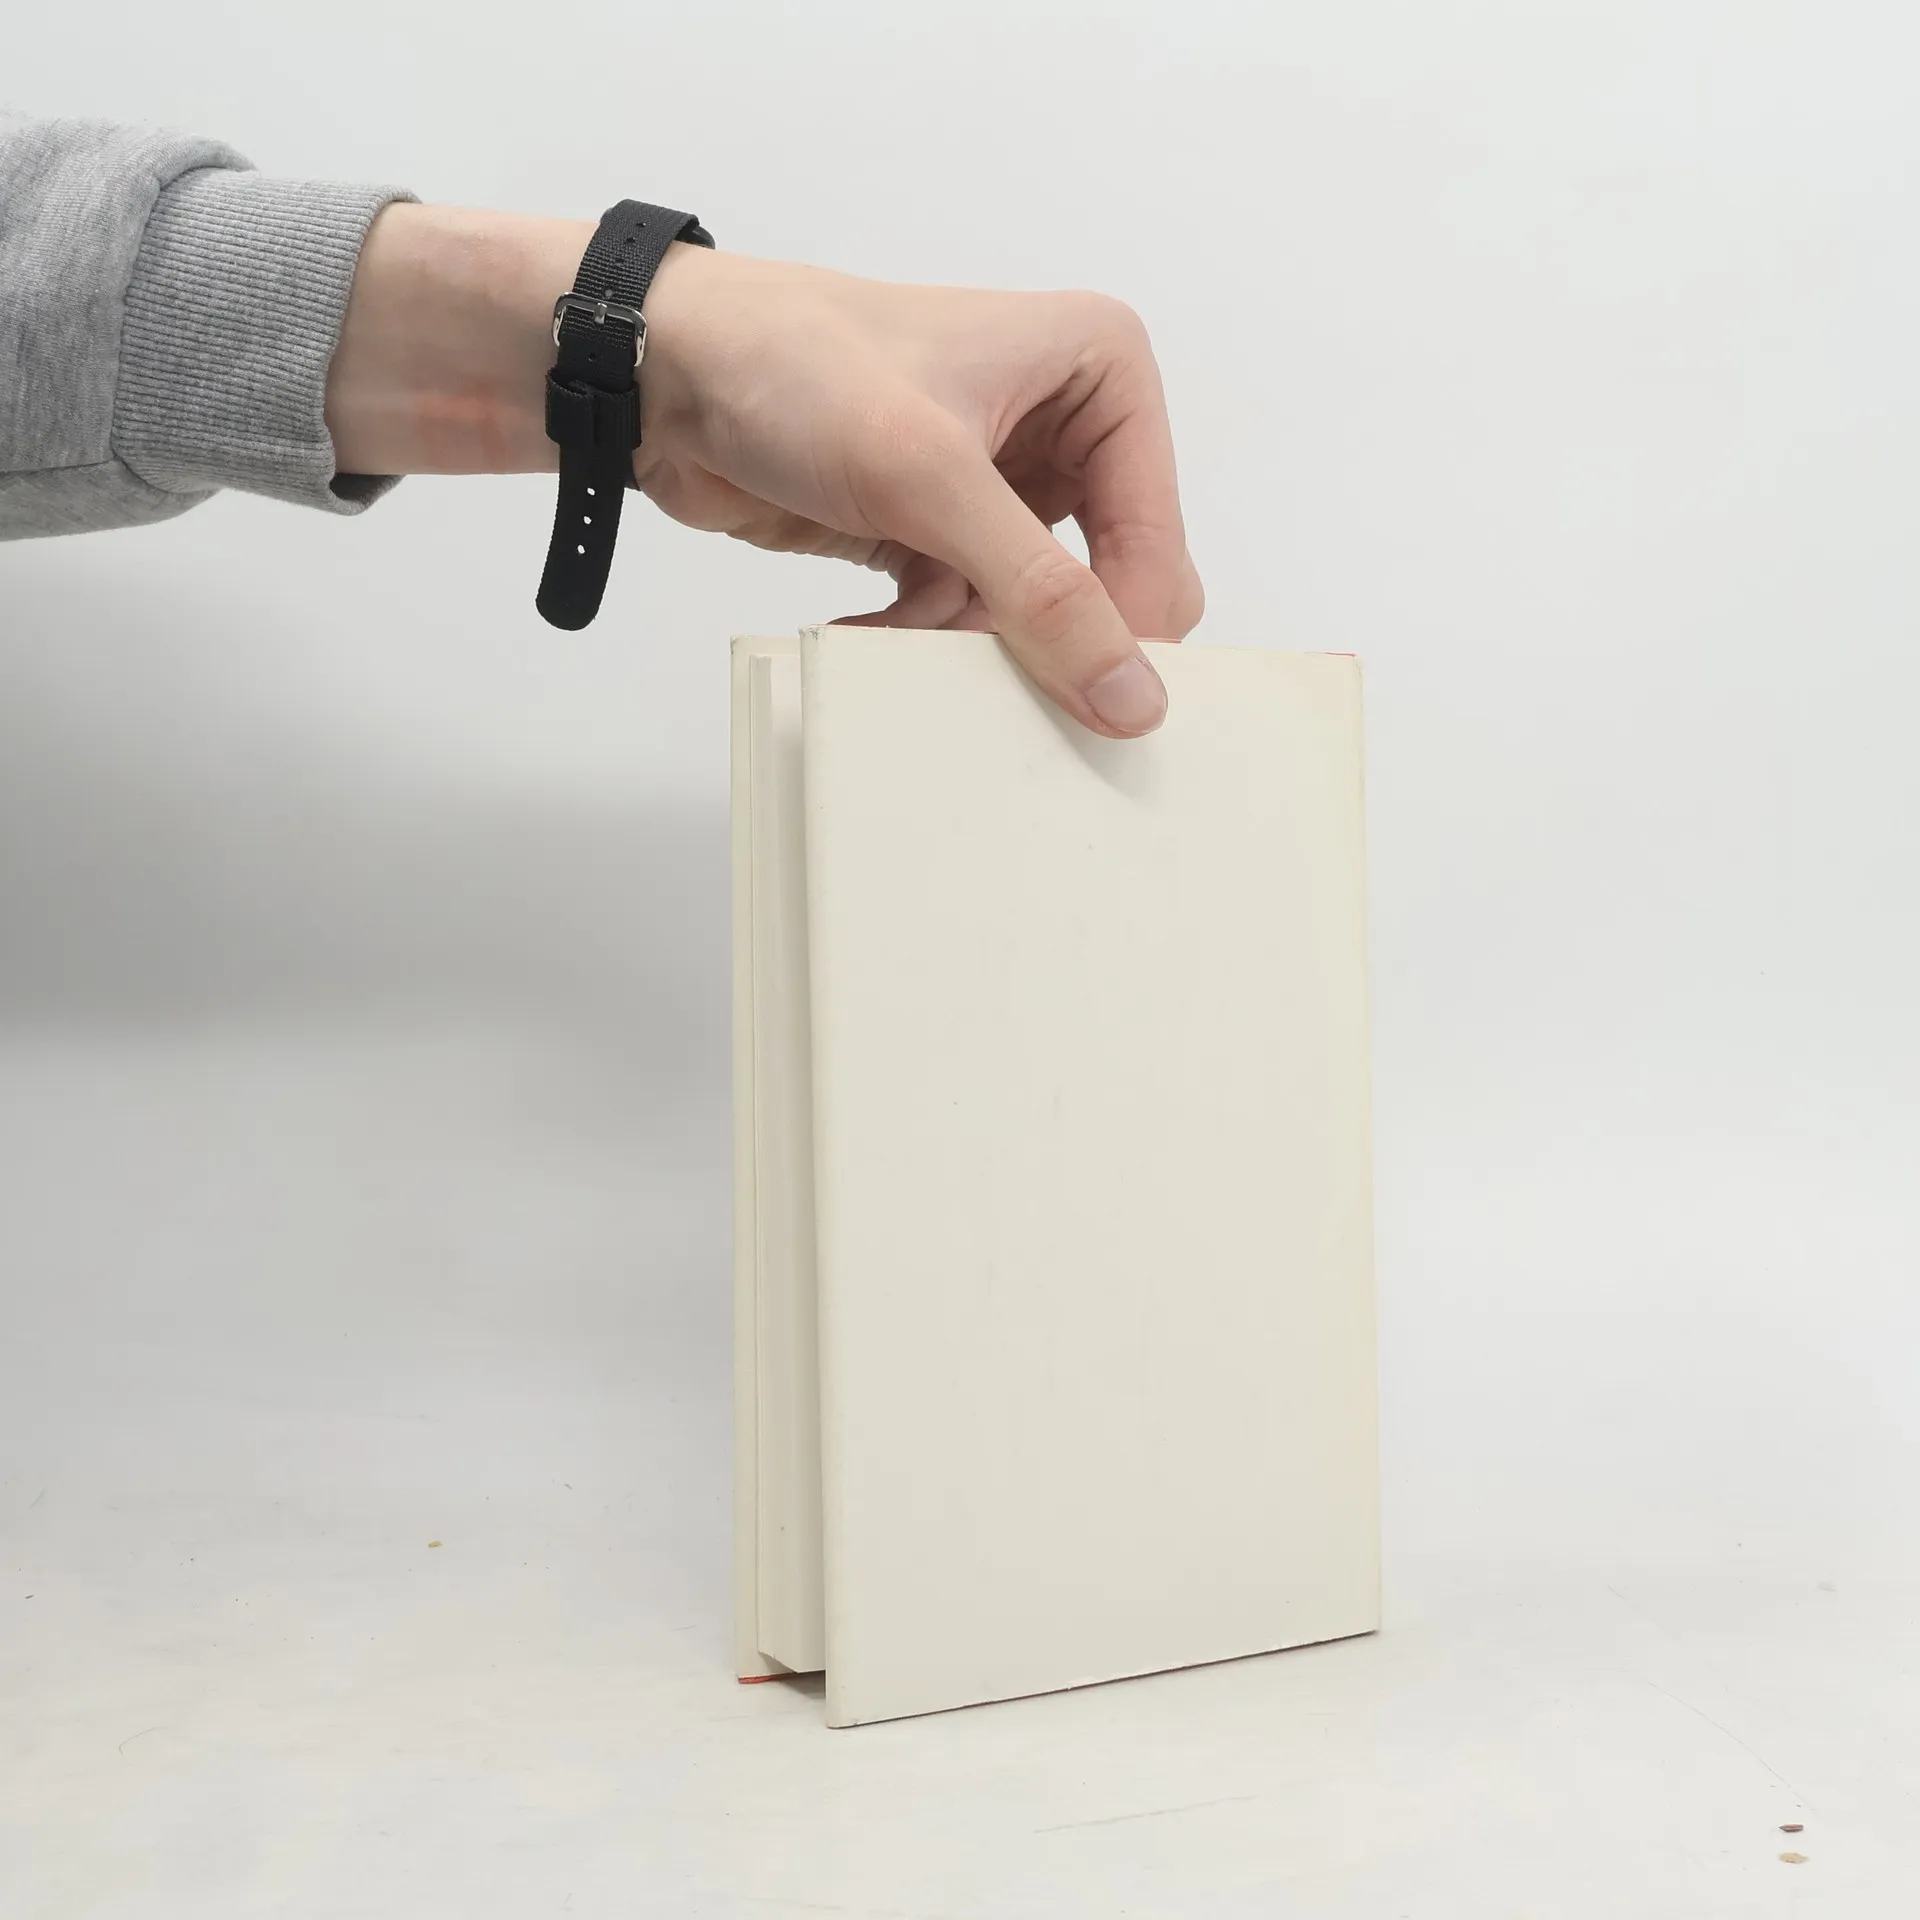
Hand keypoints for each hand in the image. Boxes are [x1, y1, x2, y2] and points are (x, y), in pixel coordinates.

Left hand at [638, 247, 1201, 735]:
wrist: (663, 374)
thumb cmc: (793, 369)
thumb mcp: (931, 479)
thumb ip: (1041, 593)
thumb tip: (1132, 694)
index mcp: (1099, 371)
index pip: (1155, 537)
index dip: (1127, 625)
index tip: (1092, 709)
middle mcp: (1062, 424)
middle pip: (1109, 585)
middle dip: (1047, 639)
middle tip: (999, 682)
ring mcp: (998, 485)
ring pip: (1033, 618)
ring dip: (967, 643)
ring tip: (906, 633)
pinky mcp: (937, 531)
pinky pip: (967, 623)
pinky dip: (919, 640)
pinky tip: (867, 631)